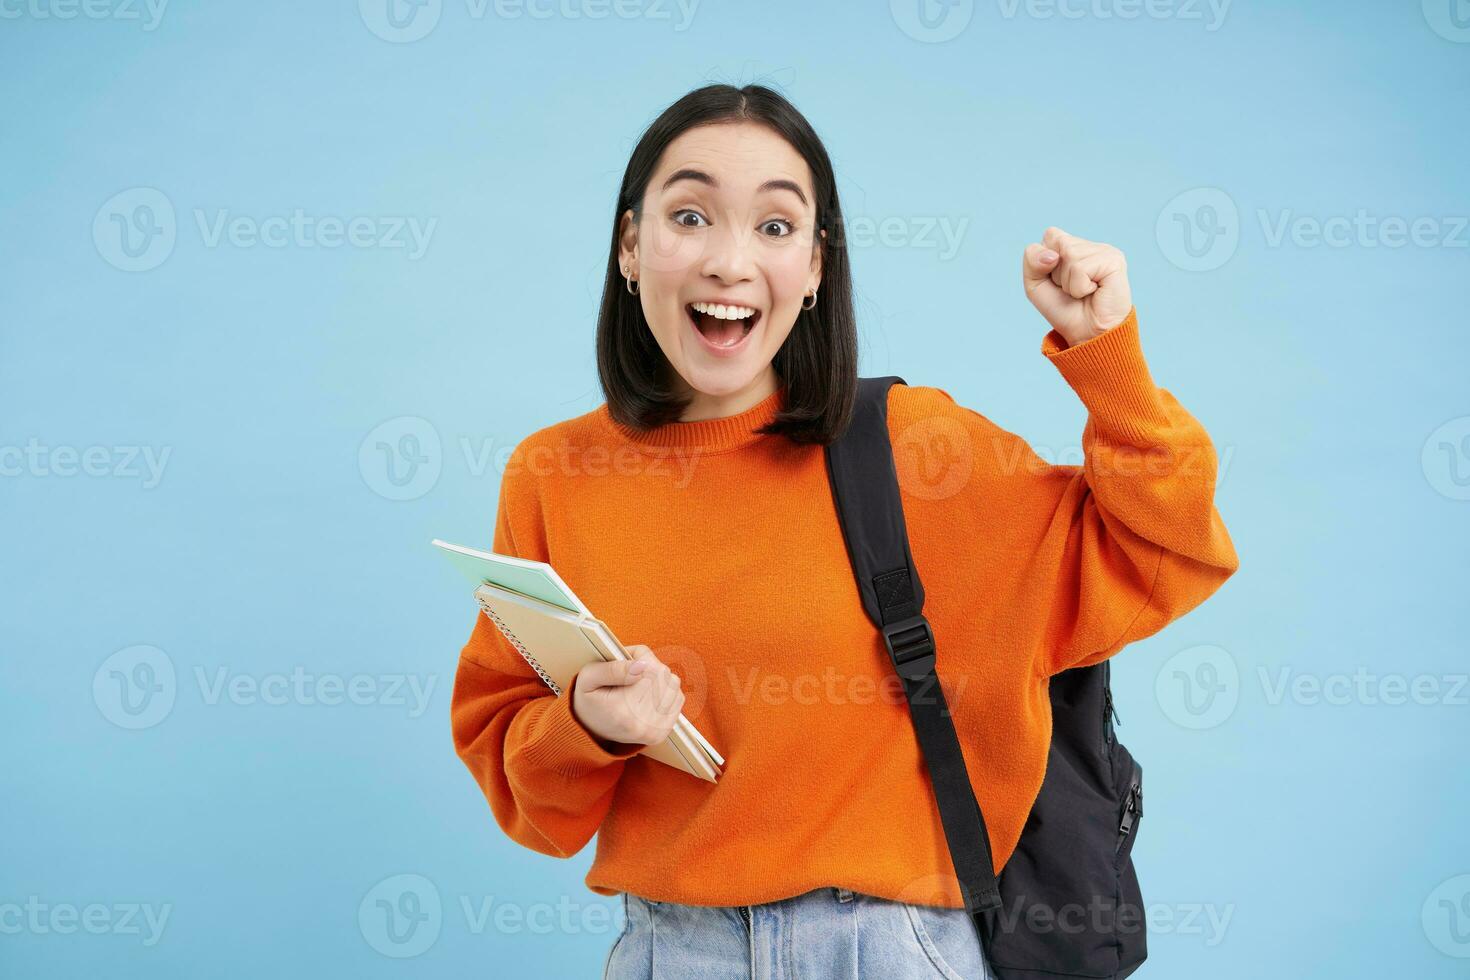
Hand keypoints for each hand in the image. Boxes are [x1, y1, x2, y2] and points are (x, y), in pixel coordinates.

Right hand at [570, 644, 684, 749]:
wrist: (589, 730)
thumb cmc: (589, 699)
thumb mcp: (588, 677)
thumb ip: (613, 668)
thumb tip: (642, 665)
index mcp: (623, 711)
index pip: (650, 668)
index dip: (639, 657)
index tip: (625, 662)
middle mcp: (642, 724)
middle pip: (663, 674)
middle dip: (649, 666)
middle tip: (630, 674)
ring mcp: (655, 730)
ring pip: (673, 683)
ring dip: (659, 678)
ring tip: (639, 684)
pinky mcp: (663, 732)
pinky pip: (678, 697)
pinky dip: (666, 691)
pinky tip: (648, 695)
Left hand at [1022, 227, 1132, 346]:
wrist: (1086, 334)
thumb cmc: (1064, 310)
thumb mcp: (1036, 284)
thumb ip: (1032, 261)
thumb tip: (1053, 255)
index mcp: (1074, 246)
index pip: (1050, 235)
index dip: (1045, 261)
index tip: (1058, 281)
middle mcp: (1091, 245)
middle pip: (1058, 242)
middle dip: (1056, 273)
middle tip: (1072, 290)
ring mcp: (1104, 251)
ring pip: (1069, 255)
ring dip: (1068, 282)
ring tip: (1083, 292)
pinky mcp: (1114, 260)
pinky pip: (1080, 268)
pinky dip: (1079, 287)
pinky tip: (1093, 292)